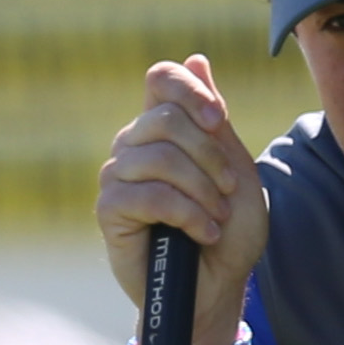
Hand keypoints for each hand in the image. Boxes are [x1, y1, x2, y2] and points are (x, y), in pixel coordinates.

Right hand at [95, 55, 264, 344]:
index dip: (189, 91)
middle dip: (210, 156)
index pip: (161, 79)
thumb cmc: (228, 229)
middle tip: (228, 189)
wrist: (216, 286)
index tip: (218, 121)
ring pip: (159, 158)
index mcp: (164, 128)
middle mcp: (134, 145)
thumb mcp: (234, 167)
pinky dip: (186, 214)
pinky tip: (202, 233)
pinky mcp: (109, 211)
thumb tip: (196, 58)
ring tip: (216, 218)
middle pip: (164, 119)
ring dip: (202, 191)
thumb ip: (214, 120)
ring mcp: (118, 176)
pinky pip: (148, 195)